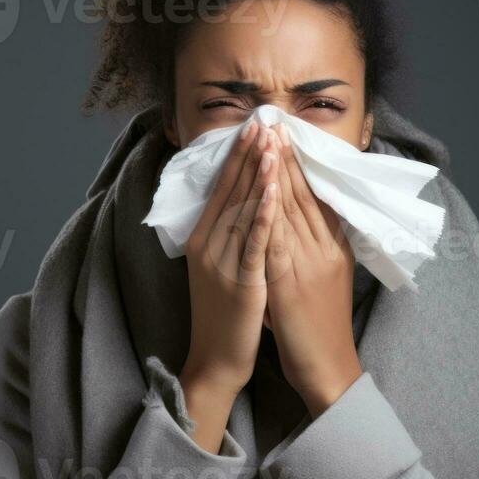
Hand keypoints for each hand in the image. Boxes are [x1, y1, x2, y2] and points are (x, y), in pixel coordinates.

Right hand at [180, 121, 279, 449]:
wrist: (216, 359)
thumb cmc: (224, 315)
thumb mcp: (217, 268)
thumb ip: (225, 236)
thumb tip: (239, 204)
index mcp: (202, 238)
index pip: (221, 188)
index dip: (237, 156)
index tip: (251, 126)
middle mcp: (208, 244)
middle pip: (230, 190)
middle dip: (248, 153)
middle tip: (262, 120)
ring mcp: (222, 261)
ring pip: (243, 208)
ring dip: (259, 173)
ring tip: (271, 142)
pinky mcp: (241, 279)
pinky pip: (255, 239)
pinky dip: (265, 211)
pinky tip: (276, 189)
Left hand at [265, 122, 362, 417]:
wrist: (328, 370)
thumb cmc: (319, 327)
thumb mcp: (321, 279)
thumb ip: (313, 248)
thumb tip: (299, 222)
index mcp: (333, 248)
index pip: (316, 196)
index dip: (299, 163)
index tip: (284, 134)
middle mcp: (325, 249)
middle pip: (305, 194)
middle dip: (285, 156)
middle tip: (272, 121)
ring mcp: (311, 265)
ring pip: (294, 210)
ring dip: (277, 173)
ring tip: (264, 140)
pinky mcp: (293, 283)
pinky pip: (279, 240)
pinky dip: (270, 212)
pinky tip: (259, 190)